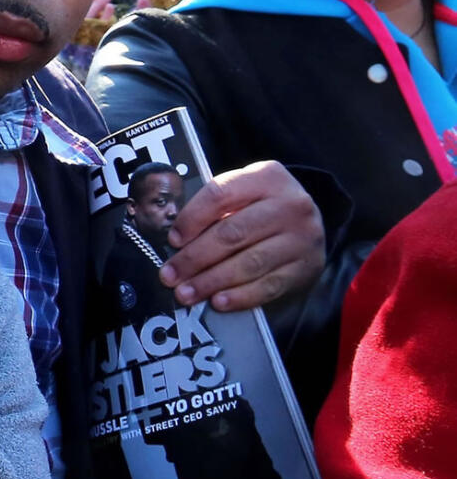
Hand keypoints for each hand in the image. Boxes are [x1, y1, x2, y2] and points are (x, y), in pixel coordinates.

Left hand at [159, 161, 324, 311]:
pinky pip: (268, 285)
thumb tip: (178, 245)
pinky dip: (240, 296)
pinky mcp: (307, 267)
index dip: (192, 219)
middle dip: (195, 258)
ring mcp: (302, 238)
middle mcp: (289, 205)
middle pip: (232, 233)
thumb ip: (215, 210)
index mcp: (267, 177)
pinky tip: (218, 301)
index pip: (220, 194)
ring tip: (186, 292)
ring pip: (249, 263)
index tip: (173, 240)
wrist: (308, 221)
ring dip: (211, 281)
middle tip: (170, 275)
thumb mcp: (243, 193)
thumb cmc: (262, 206)